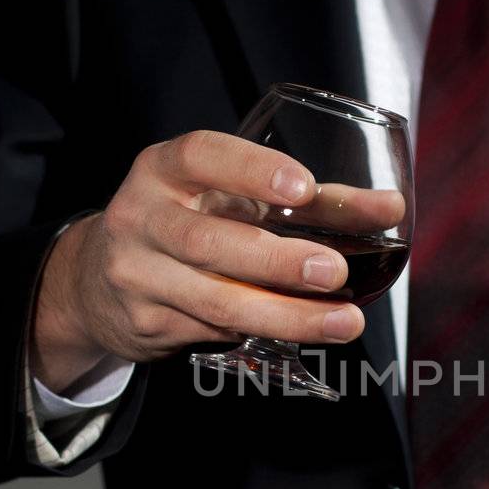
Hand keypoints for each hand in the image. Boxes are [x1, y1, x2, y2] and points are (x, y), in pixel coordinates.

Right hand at [30, 131, 366, 391]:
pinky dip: (261, 332)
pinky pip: (212, 331)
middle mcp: (141, 217)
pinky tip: (297, 331)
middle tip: (333, 270)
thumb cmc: (187, 222)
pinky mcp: (146, 323)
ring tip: (342, 322)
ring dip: (287, 316)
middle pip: (209, 242)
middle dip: (277, 261)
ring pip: (216, 301)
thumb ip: (309, 202)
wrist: (98, 280)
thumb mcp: (229, 198)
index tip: (304, 187)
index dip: (251, 169)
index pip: (201, 156)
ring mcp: (137, 274)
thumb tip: (391, 208)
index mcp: (163, 170)